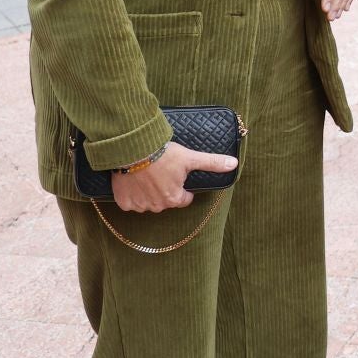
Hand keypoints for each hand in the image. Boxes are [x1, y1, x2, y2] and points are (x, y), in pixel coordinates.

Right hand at [110, 141, 238, 212]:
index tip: (178, 176)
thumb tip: (234, 164)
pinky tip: (134, 181)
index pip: (184, 199)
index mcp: (174, 199)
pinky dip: (132, 194)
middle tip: (162, 172)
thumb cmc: (163, 154)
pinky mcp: (124, 202)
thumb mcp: (190, 158)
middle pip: (166, 200)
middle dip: (166, 189)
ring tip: (148, 174)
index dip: (183, 188)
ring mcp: (139, 206)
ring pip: (148, 202)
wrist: (133, 150)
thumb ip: (212, 163)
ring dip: (149, 192)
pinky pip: (130, 203)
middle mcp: (157, 206)